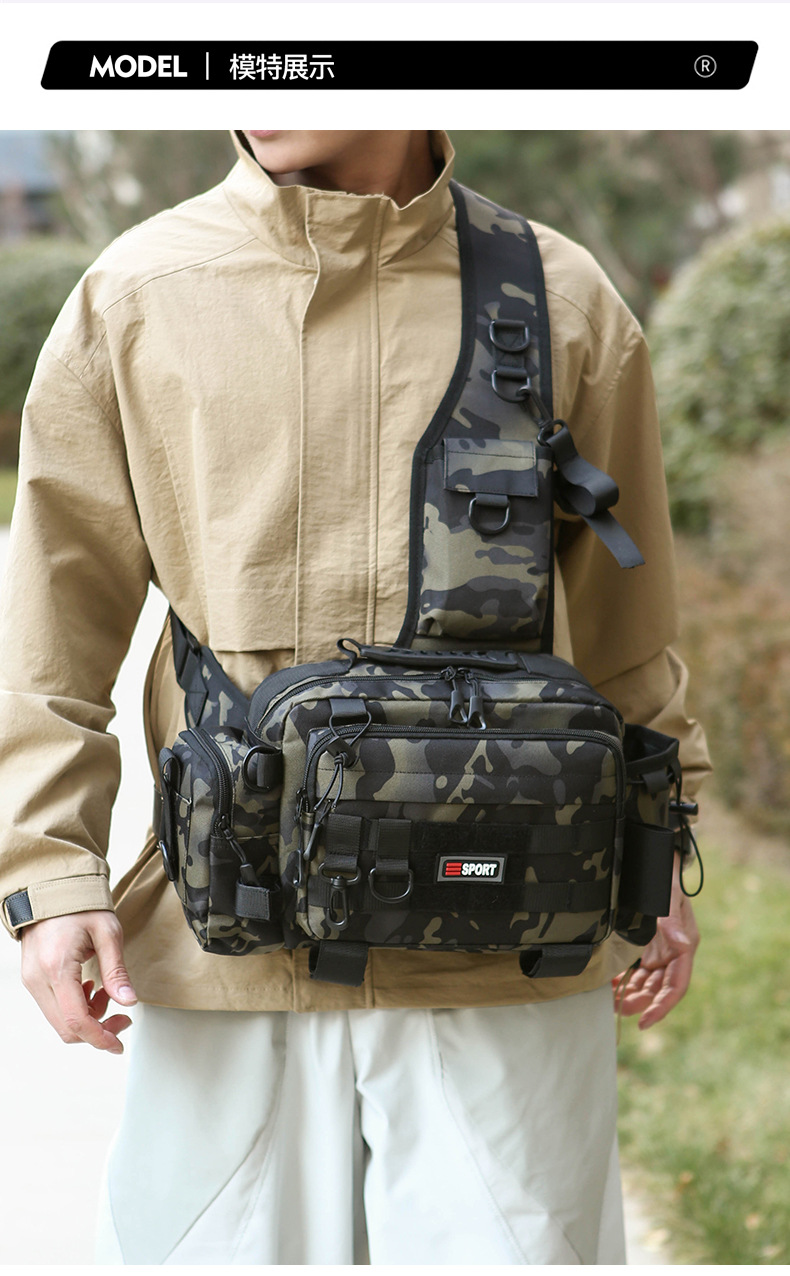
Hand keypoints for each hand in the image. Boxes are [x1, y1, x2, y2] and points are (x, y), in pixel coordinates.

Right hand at [20, 910, 136, 1053]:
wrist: (52, 889)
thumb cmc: (79, 905)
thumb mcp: (108, 932)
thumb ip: (117, 971)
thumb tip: (129, 1001)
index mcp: (57, 968)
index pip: (76, 1020)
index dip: (100, 1037)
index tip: (119, 1042)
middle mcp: (38, 979)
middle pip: (66, 1028)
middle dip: (97, 1030)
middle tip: (122, 1017)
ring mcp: (32, 981)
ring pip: (59, 1021)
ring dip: (87, 1018)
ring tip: (107, 994)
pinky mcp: (33, 979)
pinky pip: (53, 1007)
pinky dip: (75, 1008)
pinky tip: (91, 989)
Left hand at [613, 855, 699, 1029]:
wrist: (651, 864)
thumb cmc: (663, 881)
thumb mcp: (669, 900)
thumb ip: (673, 923)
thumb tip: (683, 945)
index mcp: (684, 948)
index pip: (676, 987)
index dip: (662, 1007)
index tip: (644, 1021)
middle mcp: (671, 954)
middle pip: (658, 990)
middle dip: (640, 1003)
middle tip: (617, 1009)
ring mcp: (657, 951)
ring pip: (645, 983)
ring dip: (630, 994)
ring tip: (610, 999)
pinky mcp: (642, 946)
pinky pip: (634, 970)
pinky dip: (622, 979)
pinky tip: (607, 983)